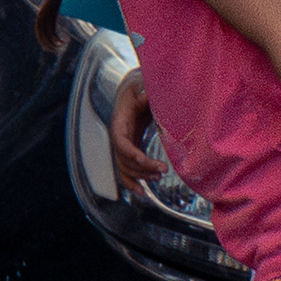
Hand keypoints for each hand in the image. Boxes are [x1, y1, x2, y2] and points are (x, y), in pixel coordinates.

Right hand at [109, 77, 167, 200]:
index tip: (146, 161)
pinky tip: (143, 193)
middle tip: (162, 170)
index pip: (121, 144)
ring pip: (126, 169)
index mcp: (119, 124)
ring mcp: (122, 148)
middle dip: (143, 168)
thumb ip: (143, 94)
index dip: (132, 155)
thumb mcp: (139, 87)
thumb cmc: (136, 89)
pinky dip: (132, 184)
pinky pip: (126, 172)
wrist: (131, 92)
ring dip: (140, 176)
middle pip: (125, 160)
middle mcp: (118, 139)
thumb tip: (146, 95)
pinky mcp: (129, 152)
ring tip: (158, 176)